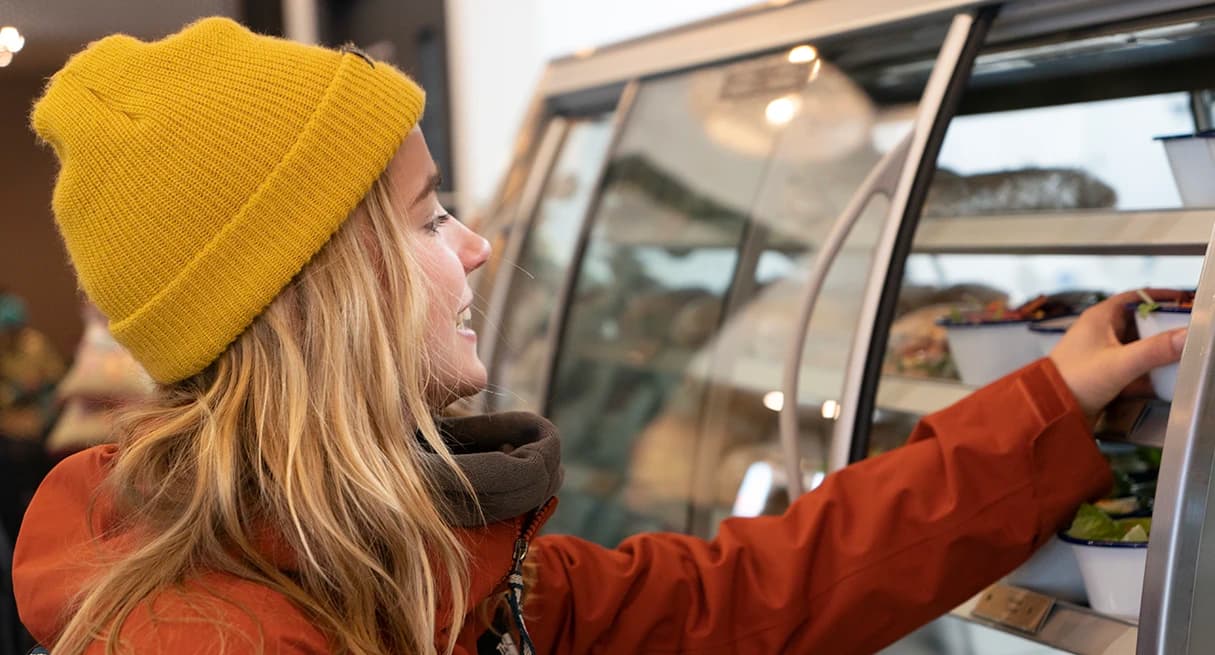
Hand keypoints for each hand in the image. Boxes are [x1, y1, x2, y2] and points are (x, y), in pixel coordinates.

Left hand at [1049, 289, 1187, 417]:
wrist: (1049, 409)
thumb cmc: (1075, 380)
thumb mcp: (1119, 364)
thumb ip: (1154, 350)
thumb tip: (1188, 335)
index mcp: (1100, 317)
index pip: (1134, 298)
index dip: (1159, 297)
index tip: (1183, 302)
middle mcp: (1100, 330)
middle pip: (1139, 321)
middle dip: (1163, 326)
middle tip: (1188, 332)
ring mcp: (1101, 351)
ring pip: (1136, 344)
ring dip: (1156, 349)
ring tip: (1182, 353)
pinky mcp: (1102, 371)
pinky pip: (1130, 364)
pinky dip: (1146, 368)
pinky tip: (1162, 377)